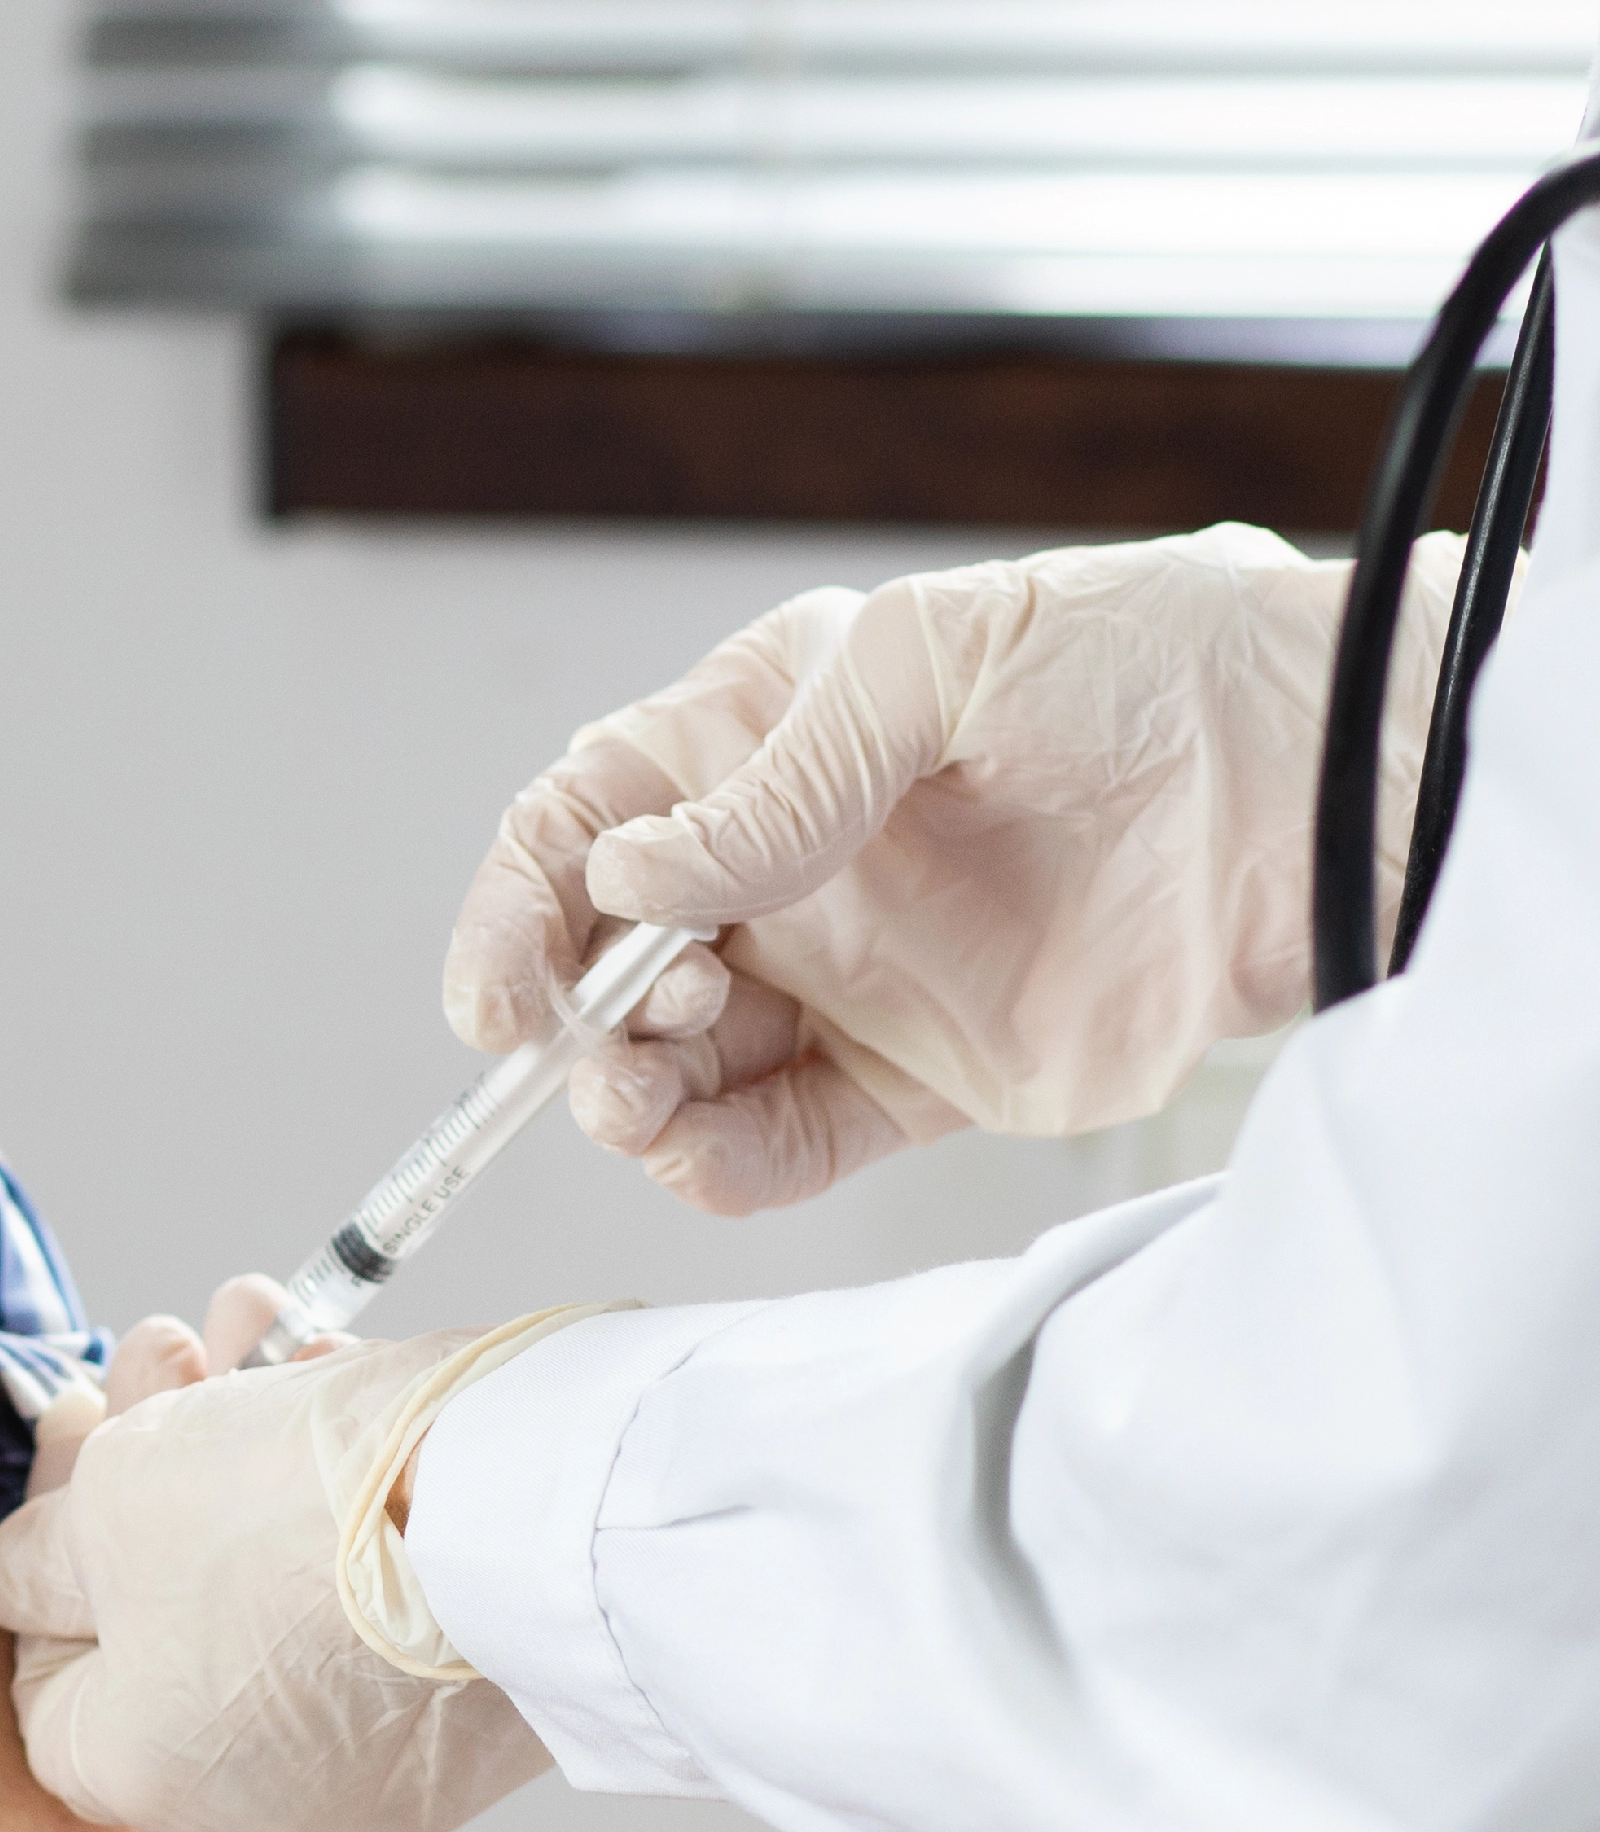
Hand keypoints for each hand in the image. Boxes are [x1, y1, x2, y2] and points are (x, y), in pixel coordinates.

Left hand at [0, 1307, 582, 1831]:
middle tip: (169, 1346)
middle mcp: (264, 1795)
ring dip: (251, 1436)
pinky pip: (379, 1584)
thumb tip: (6, 1582)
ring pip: (275, 1574)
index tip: (78, 1425)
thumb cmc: (282, 1517)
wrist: (519, 1516)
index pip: (47, 1674)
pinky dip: (349, 1479)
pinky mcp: (476, 1700)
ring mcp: (381, 1755)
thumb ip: (36, 1554)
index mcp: (147, 1773)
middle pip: (166, 1606)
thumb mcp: (109, 1506)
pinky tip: (340, 1367)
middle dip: (154, 1453)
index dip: (45, 1543)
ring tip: (258, 1319)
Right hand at [442, 525, 1458, 1214]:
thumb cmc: (1153, 662)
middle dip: (577, 1017)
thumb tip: (630, 877)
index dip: (517, 912)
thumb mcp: (936, 661)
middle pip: (609, 963)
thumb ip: (778, 779)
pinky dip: (725, 1170)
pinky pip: (787, 1143)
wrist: (1330, 785)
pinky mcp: (927, 1076)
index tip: (501, 997)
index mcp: (763, 740)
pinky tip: (708, 1158)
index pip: (584, 826)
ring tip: (652, 1102)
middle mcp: (789, 867)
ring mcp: (852, 976)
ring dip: (634, 1101)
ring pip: (681, 1067)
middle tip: (624, 1035)